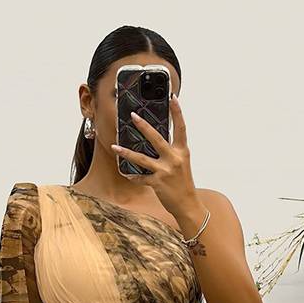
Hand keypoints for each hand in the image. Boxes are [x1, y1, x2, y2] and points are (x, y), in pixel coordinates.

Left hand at [110, 93, 198, 222]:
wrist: (188, 205)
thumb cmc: (184, 184)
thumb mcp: (181, 163)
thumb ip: (171, 151)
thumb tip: (157, 140)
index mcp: (182, 151)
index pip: (181, 127)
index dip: (177, 111)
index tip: (172, 97)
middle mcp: (174, 159)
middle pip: (156, 138)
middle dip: (143, 126)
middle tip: (132, 115)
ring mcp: (165, 171)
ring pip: (142, 159)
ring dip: (126, 153)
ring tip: (115, 146)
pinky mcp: (158, 183)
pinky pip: (141, 178)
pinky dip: (133, 177)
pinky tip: (126, 174)